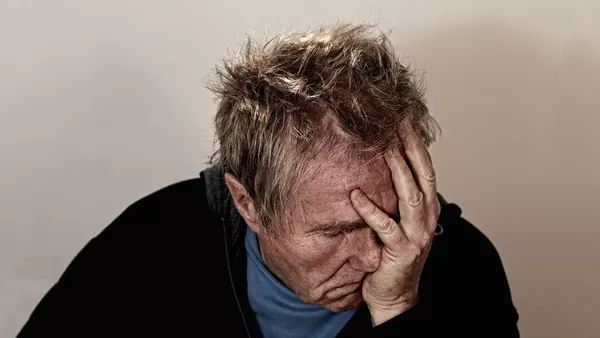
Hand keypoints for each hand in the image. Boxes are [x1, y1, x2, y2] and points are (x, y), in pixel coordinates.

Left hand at [350, 120, 440, 325]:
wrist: (395, 295)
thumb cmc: (393, 257)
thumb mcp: (400, 222)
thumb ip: (397, 198)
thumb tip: (382, 167)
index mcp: (427, 209)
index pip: (426, 170)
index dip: (417, 145)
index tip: (404, 121)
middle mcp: (426, 219)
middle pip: (423, 175)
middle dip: (411, 147)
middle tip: (397, 123)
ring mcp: (416, 235)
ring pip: (411, 196)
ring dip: (398, 170)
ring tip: (385, 149)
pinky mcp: (400, 251)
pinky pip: (385, 226)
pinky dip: (370, 210)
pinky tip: (356, 195)